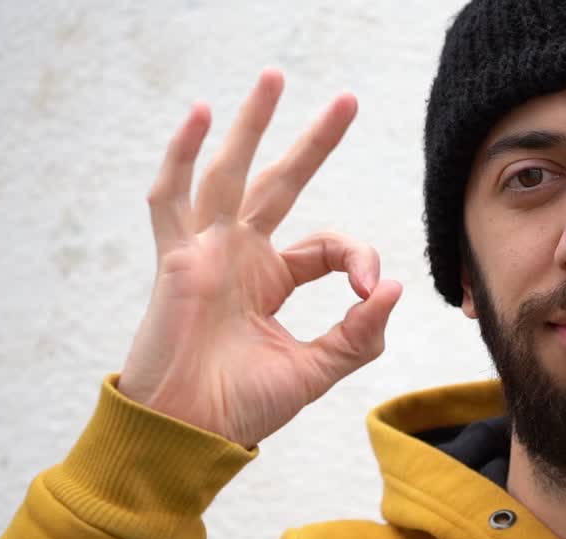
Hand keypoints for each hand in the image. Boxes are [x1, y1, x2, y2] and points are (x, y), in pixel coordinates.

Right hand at [118, 69, 401, 447]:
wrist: (189, 435)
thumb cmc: (242, 407)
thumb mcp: (316, 370)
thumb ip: (358, 335)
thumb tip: (392, 286)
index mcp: (272, 280)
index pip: (325, 246)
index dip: (355, 256)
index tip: (367, 288)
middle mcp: (240, 256)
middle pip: (281, 183)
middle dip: (313, 142)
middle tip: (348, 101)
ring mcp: (206, 252)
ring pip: (229, 173)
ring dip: (250, 124)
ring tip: (274, 77)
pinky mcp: (176, 260)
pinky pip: (172, 199)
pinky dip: (182, 156)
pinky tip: (200, 114)